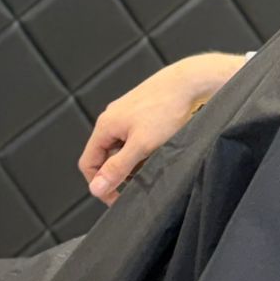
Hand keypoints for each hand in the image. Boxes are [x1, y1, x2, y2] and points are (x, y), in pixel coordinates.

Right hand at [78, 53, 248, 205]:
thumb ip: (117, 168)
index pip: (88, 163)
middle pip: (105, 156)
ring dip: (134, 161)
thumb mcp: (141, 145)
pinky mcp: (142, 112)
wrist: (191, 82)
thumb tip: (95, 188)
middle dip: (120, 173)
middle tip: (141, 181)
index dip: (100, 184)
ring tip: (154, 161)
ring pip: (122, 147)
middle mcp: (112, 118)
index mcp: (105, 125)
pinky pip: (135, 138)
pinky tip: (160, 148)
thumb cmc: (166, 109)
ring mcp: (127, 114)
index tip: (117, 198)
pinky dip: (144, 148)